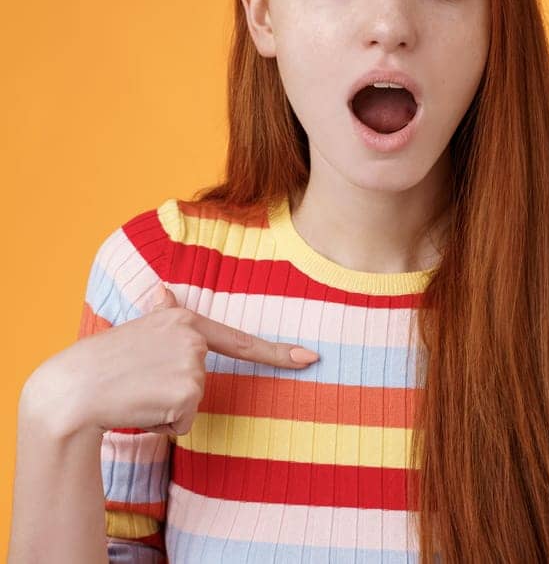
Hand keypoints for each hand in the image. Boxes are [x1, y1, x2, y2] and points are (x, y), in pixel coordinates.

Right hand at [22, 285, 319, 439]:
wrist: (71, 389)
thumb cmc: (101, 363)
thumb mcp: (135, 332)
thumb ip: (160, 317)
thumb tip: (164, 291)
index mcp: (183, 321)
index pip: (240, 341)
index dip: (278, 353)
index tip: (310, 358)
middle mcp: (193, 339)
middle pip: (202, 382)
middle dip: (173, 394)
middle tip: (137, 383)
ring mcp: (192, 364)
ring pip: (192, 404)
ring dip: (165, 409)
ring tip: (135, 394)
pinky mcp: (187, 392)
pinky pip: (183, 423)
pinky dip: (162, 424)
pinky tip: (138, 408)